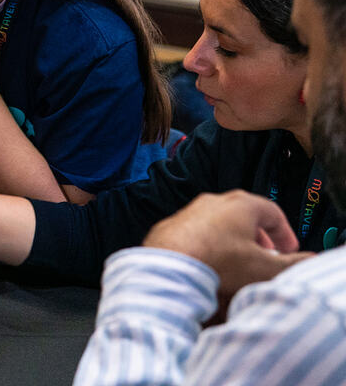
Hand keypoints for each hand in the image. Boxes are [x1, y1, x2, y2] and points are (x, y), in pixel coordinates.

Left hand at [144, 190, 312, 296]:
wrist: (168, 270)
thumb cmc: (215, 263)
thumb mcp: (264, 268)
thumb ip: (291, 264)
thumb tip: (304, 261)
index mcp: (241, 205)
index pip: (273, 212)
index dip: (285, 233)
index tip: (288, 249)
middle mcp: (213, 202)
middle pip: (245, 216)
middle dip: (259, 237)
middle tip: (266, 255)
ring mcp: (188, 213)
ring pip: (218, 224)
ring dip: (232, 241)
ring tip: (238, 262)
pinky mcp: (170, 228)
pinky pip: (196, 234)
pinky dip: (207, 246)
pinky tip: (209, 265)